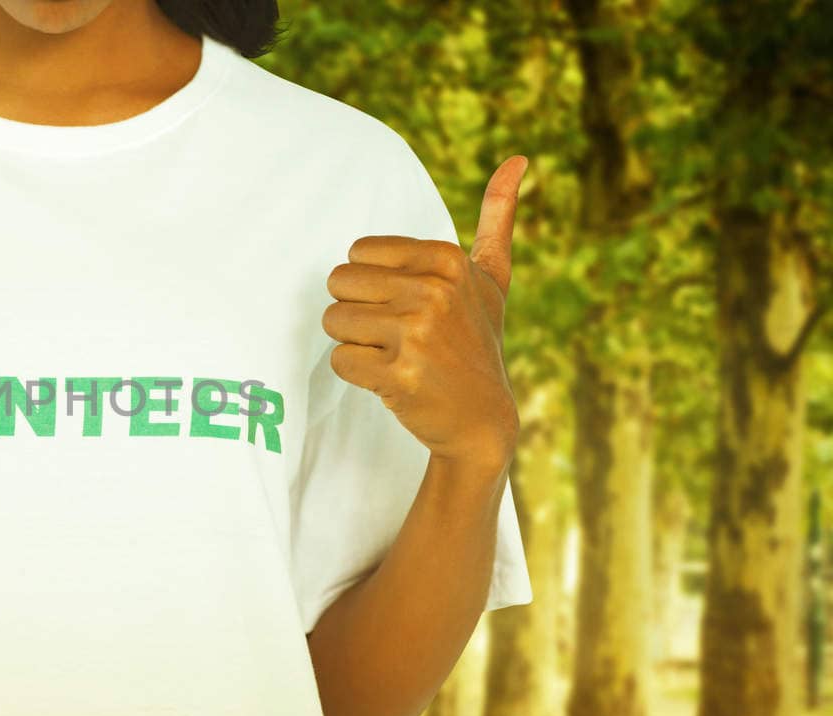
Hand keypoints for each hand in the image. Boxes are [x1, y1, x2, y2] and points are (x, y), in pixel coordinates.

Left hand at [321, 156, 527, 467]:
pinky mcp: (399, 375)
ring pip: (333, 321)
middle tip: (396, 336)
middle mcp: (433, 291)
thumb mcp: (491, 280)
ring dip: (355, 343)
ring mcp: (417, 334)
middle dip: (357, 313)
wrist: (482, 420)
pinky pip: (340, 360)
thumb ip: (497, 220)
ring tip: (395, 356)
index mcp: (446, 259)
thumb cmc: (476, 343)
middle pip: (338, 285)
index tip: (409, 307)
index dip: (372, 285)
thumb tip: (518, 159)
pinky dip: (357, 374)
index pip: (356, 254)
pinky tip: (393, 380)